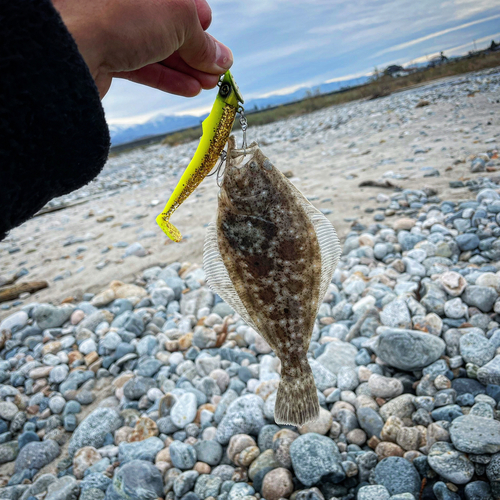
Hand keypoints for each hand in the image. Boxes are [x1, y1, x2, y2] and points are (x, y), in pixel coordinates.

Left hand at [52, 0, 232, 97]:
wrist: (68, 46)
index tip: (217, 47)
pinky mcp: (104, 53)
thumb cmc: (120, 15)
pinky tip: (187, 89)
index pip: (179, 1)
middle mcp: (124, 1)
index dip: (201, 21)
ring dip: (186, 69)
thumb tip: (222, 59)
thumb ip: (201, 40)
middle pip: (169, 26)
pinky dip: (166, 78)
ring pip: (156, 48)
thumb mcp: (178, 19)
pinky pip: (141, 65)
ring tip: (208, 86)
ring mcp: (113, 26)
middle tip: (217, 73)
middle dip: (197, 52)